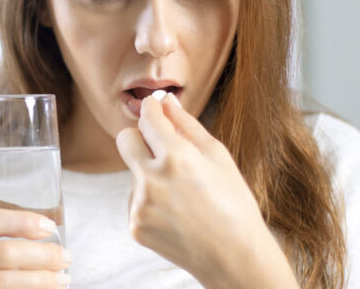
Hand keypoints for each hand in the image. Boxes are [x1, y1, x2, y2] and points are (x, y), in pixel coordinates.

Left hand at [115, 94, 297, 288]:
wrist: (234, 258)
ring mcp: (140, 205)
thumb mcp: (218, 157)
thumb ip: (186, 124)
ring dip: (150, 174)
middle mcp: (151, 180)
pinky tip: (175, 213)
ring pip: (133, 173)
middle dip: (139, 135)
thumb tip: (165, 101)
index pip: (147, 118)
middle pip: (125, 139)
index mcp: (176, 158)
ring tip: (182, 195)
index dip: (151, 108)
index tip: (155, 106)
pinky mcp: (135, 225)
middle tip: (160, 145)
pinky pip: (135, 200)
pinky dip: (151, 201)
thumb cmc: (234, 205)